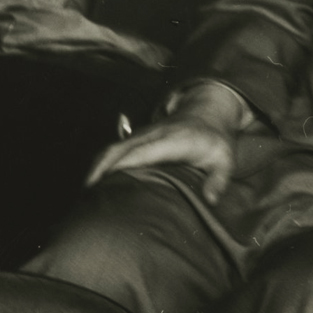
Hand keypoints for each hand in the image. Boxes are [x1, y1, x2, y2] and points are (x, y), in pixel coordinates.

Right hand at [85, 83, 256, 203]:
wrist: (208, 112)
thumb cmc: (215, 140)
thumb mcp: (225, 160)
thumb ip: (219, 180)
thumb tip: (210, 200)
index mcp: (172, 141)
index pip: (142, 152)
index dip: (122, 164)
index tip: (105, 180)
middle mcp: (152, 135)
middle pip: (118, 148)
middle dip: (100, 168)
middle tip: (87, 193)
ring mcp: (143, 135)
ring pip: (113, 148)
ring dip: (97, 166)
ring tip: (87, 191)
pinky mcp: (138, 138)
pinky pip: (116, 149)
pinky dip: (103, 163)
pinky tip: (97, 181)